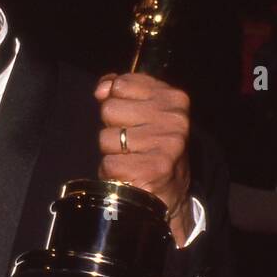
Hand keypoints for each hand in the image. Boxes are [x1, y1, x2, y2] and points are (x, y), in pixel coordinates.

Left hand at [94, 71, 192, 245]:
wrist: (170, 192)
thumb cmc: (152, 149)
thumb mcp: (143, 112)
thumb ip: (120, 92)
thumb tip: (102, 89)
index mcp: (172, 98)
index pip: (121, 84)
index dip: (117, 103)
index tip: (130, 119)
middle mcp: (174, 118)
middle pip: (110, 110)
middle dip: (112, 129)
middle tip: (131, 144)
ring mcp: (166, 144)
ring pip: (106, 138)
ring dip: (111, 153)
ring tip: (131, 159)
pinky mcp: (154, 169)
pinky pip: (109, 163)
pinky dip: (112, 172)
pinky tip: (129, 174)